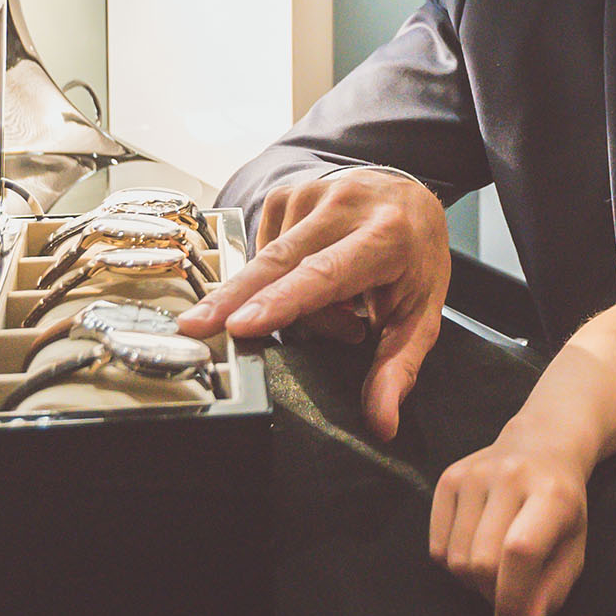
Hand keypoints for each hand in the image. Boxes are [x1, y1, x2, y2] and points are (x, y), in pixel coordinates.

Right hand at [176, 169, 448, 438]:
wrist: (407, 196)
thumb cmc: (413, 256)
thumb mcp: (420, 315)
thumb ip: (399, 368)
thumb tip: (381, 423)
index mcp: (387, 236)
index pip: (326, 273)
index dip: (281, 300)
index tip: (243, 324)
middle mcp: (346, 206)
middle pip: (278, 261)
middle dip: (231, 298)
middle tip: (195, 330)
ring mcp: (311, 193)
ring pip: (271, 263)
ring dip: (286, 299)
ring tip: (337, 306)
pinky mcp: (286, 193)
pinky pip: (264, 249)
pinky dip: (278, 277)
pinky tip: (308, 277)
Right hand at [429, 434, 588, 615]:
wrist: (542, 443)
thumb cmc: (563, 503)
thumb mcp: (573, 545)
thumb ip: (553, 590)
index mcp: (550, 493)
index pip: (520, 552)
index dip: (513, 597)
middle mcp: (509, 476)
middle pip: (481, 561)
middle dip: (492, 594)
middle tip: (507, 595)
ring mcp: (474, 473)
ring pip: (456, 559)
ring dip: (472, 582)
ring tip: (494, 571)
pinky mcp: (448, 477)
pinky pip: (437, 546)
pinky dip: (453, 564)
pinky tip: (474, 549)